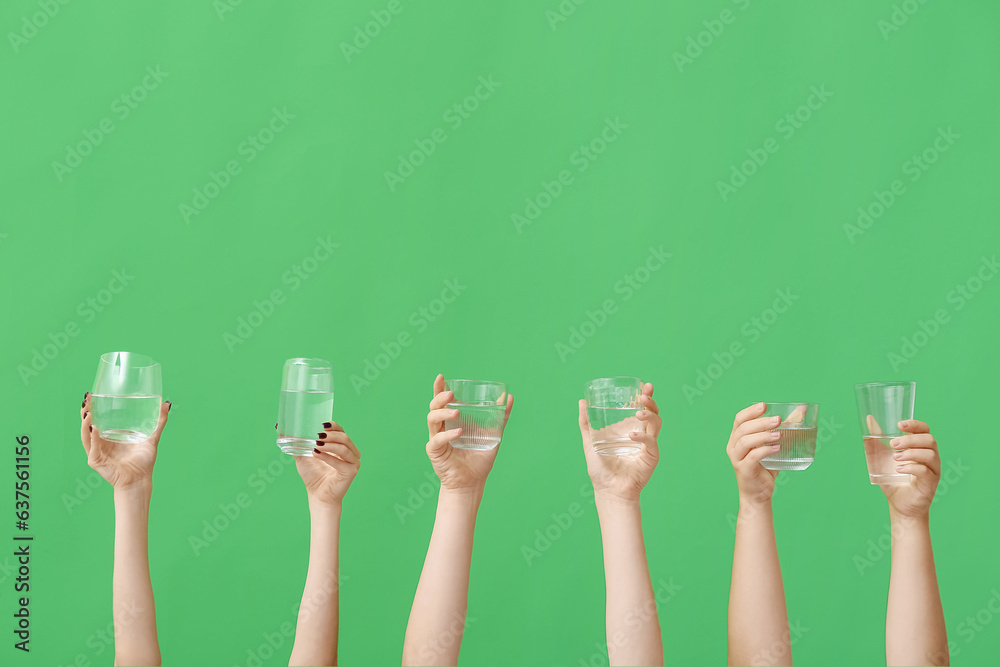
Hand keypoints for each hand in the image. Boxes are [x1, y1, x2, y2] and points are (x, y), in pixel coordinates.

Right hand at [80, 392, 169, 490]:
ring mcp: (96, 451)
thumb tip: (166, 403)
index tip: (92, 394)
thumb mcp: (152, 437)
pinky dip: (93, 437)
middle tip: (87, 399)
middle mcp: (100, 442)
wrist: (140, 479)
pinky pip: (92, 447)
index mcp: (109, 436)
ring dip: (85, 423)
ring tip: (88, 411)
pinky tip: (95, 428)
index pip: (97, 419)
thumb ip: (159, 421)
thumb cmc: (143, 461)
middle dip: (86, 412)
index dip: (93, 407)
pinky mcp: (96, 461)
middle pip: (88, 424)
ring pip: (86, 434)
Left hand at [294, 421, 360, 505]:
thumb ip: (296, 442)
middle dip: (331, 435)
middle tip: (318, 435)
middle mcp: (351, 452)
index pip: (341, 431)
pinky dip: (329, 457)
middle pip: (344, 437)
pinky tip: (317, 454)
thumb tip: (279, 427)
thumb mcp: (303, 455)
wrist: (318, 495)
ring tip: (316, 444)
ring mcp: (353, 462)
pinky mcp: (351, 471)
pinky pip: (341, 462)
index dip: (333, 426)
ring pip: (344, 447)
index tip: (321, 424)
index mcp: (342, 446)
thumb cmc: (313, 475)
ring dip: (330, 445)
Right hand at [425, 373, 513, 492]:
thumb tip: (509, 397)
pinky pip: (436, 440)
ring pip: (432, 420)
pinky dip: (447, 435)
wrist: (472, 482)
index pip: (442, 401)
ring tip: (456, 412)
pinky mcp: (435, 452)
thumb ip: (500, 417)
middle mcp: (441, 427)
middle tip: (450, 394)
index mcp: (451, 421)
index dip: (438, 388)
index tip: (441, 376)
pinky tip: (458, 433)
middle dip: (439, 398)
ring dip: (443, 413)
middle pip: (433, 407)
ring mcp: (436, 438)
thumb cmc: (479, 458)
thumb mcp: (493, 434)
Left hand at [578, 382, 660, 502]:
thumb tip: (582, 401)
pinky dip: (643, 436)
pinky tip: (632, 436)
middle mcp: (641, 434)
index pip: (641, 407)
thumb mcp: (589, 441)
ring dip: (649, 414)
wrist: (607, 489)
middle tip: (643, 395)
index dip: (646, 395)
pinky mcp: (651, 456)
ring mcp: (647, 445)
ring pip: (656, 423)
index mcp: (629, 428)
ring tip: (638, 412)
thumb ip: (586, 423)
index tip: (644, 385)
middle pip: (653, 412)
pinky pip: (651, 442)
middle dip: (651, 401)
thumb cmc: (600, 468)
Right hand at [726, 402, 782, 505]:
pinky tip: (777, 448)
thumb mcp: (773, 446)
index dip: (751, 411)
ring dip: (763, 435)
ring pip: (745, 441)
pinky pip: (752, 456)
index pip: (739, 419)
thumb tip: (802, 412)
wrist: (758, 494)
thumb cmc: (765, 468)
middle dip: (761, 422)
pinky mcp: (744, 469)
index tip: (764, 406)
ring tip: (779, 434)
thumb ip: (784, 429)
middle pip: (743, 428)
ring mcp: (737, 458)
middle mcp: (733, 446)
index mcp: (737, 438)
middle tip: (778, 420)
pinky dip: (765, 450)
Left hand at [883, 419, 939, 519]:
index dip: (915, 424)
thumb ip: (876, 439)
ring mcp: (932, 470)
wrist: (899, 503)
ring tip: (895, 458)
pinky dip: (912, 467)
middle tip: (892, 445)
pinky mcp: (931, 483)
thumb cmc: (892, 478)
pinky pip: (926, 471)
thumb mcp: (879, 456)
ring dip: (911, 453)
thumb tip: (869, 419)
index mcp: (920, 447)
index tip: (900, 425)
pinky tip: (899, 469)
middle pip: (929, 439)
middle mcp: (930, 456)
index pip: (925, 429)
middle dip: (910, 439)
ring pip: (930, 454)